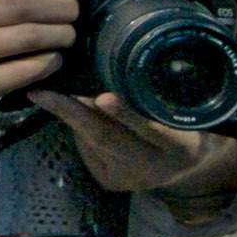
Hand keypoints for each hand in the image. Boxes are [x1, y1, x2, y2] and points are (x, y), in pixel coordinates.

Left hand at [31, 89, 236, 203]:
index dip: (129, 115)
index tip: (104, 97)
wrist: (188, 163)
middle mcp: (156, 167)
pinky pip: (86, 148)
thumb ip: (177, 89)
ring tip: (46, 90)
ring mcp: (131, 177)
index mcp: (183, 147)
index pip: (156, 132)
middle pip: (110, 138)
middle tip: (44, 92)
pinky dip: (75, 124)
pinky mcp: (111, 180)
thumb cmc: (187, 122)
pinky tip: (64, 107)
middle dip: (74, 112)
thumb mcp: (191, 109)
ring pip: (92, 141)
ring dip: (68, 113)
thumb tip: (152, 55)